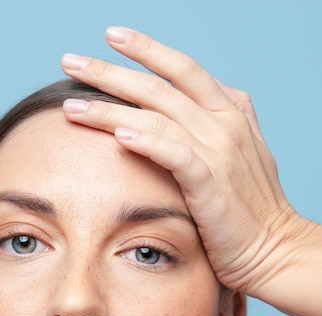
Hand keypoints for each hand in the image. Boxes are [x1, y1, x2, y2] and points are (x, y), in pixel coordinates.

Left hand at [61, 27, 321, 315]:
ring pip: (156, 117)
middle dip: (111, 71)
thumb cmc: (253, 210)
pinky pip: (174, 153)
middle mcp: (222, 125)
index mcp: (229, 114)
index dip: (147, 49)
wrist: (275, 250)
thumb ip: (230, 121)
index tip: (111, 36)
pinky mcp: (210, 183)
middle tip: (69, 59)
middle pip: (159, 86)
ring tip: (72, 106)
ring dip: (110, 109)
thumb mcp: (246, 154)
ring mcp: (217, 152)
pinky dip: (146, 141)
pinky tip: (118, 135)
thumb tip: (215, 94)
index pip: (183, 69)